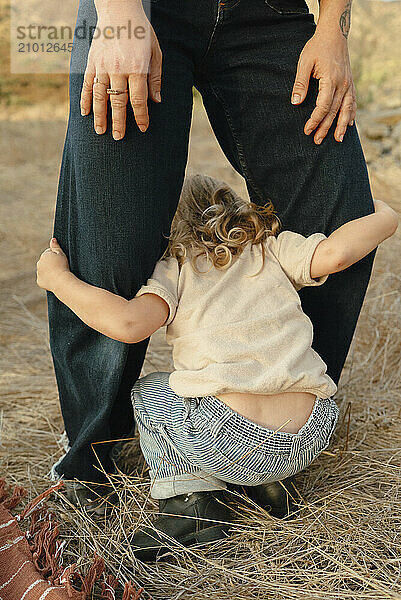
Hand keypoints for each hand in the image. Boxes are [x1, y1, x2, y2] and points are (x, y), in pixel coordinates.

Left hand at [37, 238, 69, 291]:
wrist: (61, 281)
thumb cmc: (63, 266)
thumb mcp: (61, 254)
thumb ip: (56, 246)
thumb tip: (52, 239)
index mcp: (44, 255)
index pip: (50, 253)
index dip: (57, 257)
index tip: (61, 261)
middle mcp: (39, 263)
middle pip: (46, 262)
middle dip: (51, 263)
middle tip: (60, 267)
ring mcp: (38, 272)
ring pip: (44, 270)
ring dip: (49, 271)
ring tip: (58, 274)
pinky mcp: (39, 281)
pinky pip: (44, 279)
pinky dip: (48, 279)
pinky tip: (54, 280)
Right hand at [80, 0, 161, 138]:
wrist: (119, 9)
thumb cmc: (141, 32)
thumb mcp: (155, 52)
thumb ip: (155, 78)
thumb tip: (156, 101)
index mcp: (137, 67)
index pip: (138, 99)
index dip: (141, 115)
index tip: (142, 128)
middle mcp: (118, 68)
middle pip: (118, 101)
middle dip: (118, 122)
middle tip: (118, 138)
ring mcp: (102, 65)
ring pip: (100, 96)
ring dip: (99, 115)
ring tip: (100, 131)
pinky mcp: (91, 61)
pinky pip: (86, 84)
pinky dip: (84, 99)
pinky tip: (85, 113)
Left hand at [291, 30, 355, 144]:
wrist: (334, 34)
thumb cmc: (317, 48)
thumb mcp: (304, 63)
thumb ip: (300, 84)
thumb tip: (296, 103)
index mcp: (331, 79)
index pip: (323, 106)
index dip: (315, 119)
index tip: (307, 129)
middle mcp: (343, 84)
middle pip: (334, 111)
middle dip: (325, 127)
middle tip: (316, 141)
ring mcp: (348, 84)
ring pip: (346, 109)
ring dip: (341, 126)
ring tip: (337, 140)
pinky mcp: (350, 83)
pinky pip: (352, 102)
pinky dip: (351, 114)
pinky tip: (349, 125)